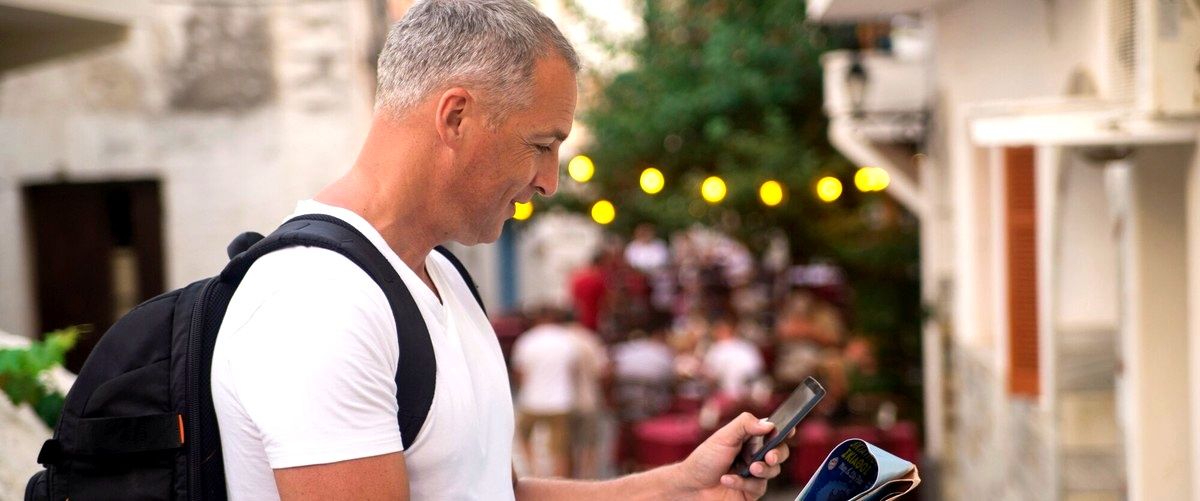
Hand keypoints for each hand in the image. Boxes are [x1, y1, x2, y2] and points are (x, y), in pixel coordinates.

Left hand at [671, 412, 791, 499]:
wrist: (691, 486)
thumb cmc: (704, 459)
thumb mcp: (723, 436)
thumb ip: (745, 425)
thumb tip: (769, 424)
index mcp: (750, 439)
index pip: (772, 433)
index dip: (784, 431)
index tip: (789, 430)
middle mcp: (755, 456)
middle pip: (780, 452)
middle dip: (779, 453)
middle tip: (770, 456)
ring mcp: (754, 474)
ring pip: (773, 471)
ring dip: (762, 469)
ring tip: (750, 469)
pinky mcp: (751, 491)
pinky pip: (758, 487)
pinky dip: (742, 482)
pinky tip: (727, 479)